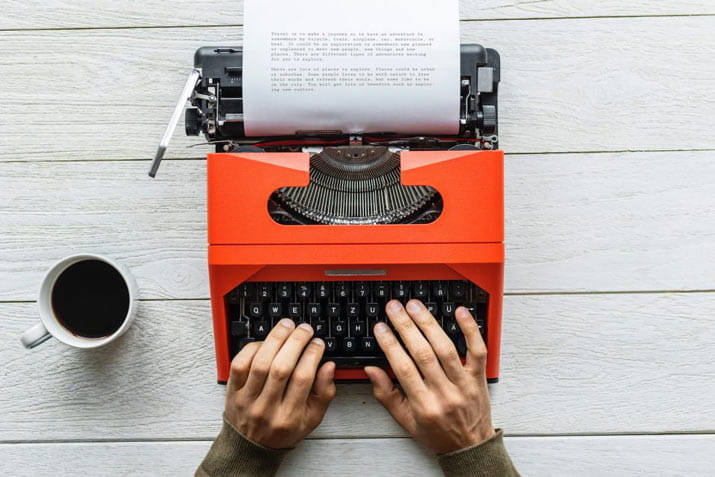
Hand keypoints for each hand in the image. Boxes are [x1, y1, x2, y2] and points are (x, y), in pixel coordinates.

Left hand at [225, 319, 336, 448]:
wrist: (250, 448)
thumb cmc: (283, 430)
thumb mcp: (312, 419)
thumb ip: (324, 393)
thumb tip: (329, 366)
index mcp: (289, 417)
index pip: (303, 379)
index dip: (312, 355)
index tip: (318, 343)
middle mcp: (266, 409)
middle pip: (281, 368)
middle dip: (295, 342)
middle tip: (304, 329)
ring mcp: (247, 400)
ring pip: (260, 363)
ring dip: (275, 339)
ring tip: (287, 326)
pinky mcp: (232, 391)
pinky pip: (239, 364)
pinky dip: (252, 348)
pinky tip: (265, 341)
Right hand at [364, 299, 494, 453]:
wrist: (470, 448)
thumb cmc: (437, 434)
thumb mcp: (405, 421)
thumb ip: (386, 394)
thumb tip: (371, 370)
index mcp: (424, 405)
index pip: (403, 368)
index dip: (390, 345)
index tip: (380, 328)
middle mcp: (445, 393)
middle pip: (423, 354)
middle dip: (406, 327)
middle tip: (394, 308)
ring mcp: (464, 384)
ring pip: (446, 348)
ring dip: (429, 323)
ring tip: (415, 306)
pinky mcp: (479, 377)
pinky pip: (477, 350)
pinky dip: (470, 329)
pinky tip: (459, 312)